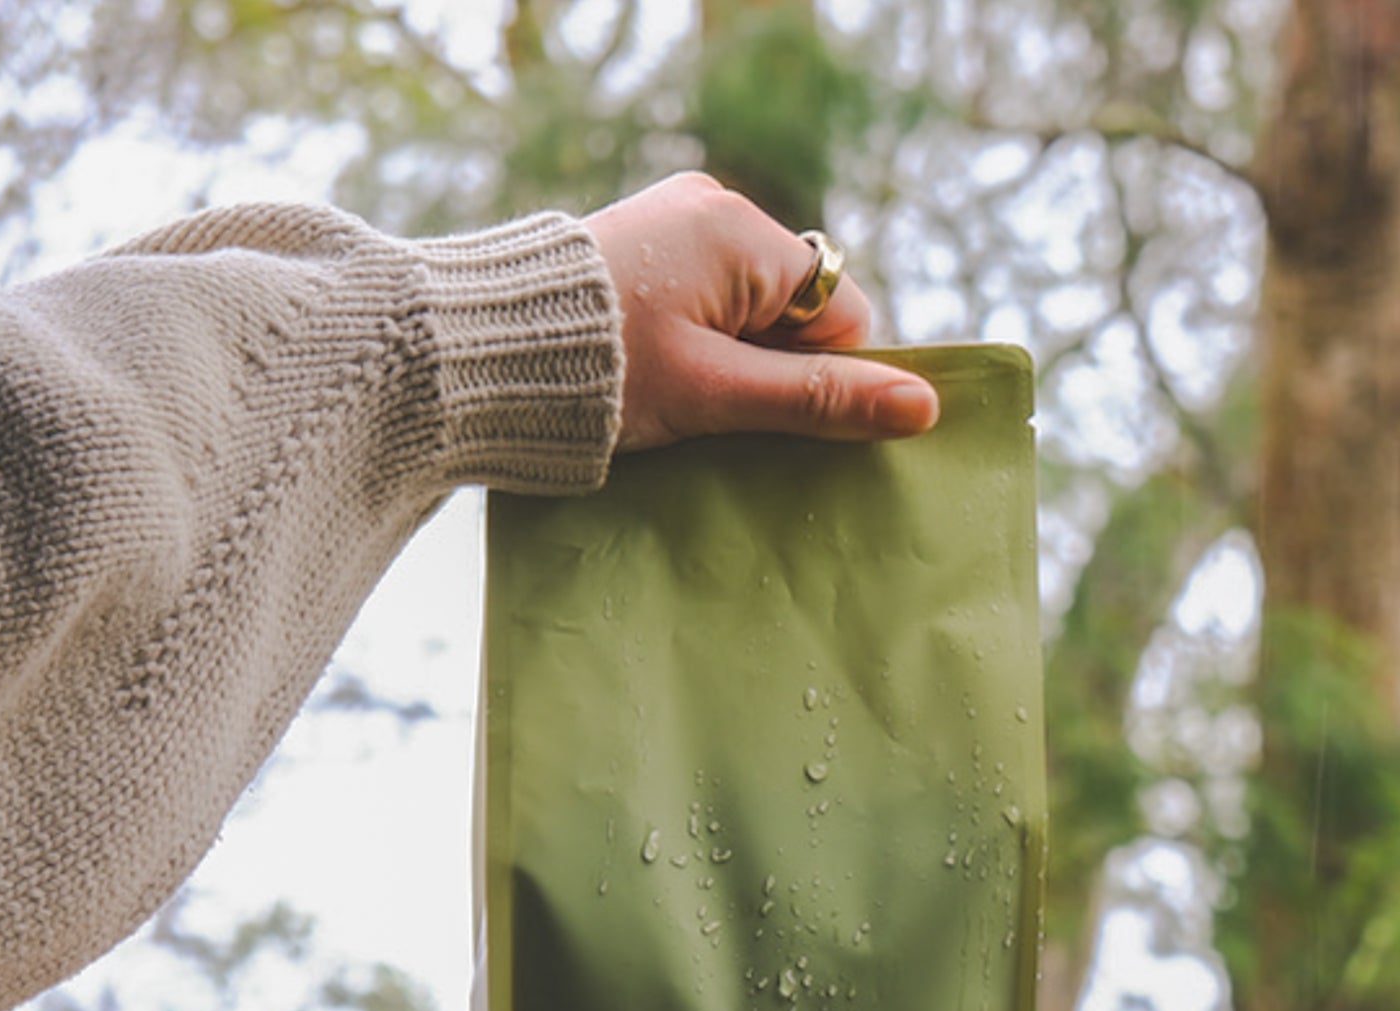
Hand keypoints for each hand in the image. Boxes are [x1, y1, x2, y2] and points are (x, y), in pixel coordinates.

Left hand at [584, 173, 938, 451]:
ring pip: (751, 311)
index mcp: (742, 231)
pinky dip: (697, 345)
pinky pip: (707, 300)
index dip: (820, 376)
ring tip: (673, 393)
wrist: (478, 352)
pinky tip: (655, 373)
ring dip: (731, 364)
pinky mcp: (645, 245)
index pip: (841, 313)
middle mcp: (714, 208)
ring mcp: (676, 222)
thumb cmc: (600, 374)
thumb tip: (922, 408)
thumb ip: (818, 400)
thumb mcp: (717, 395)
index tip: (761, 413)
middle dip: (770, 369)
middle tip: (711, 409)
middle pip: (796, 310)